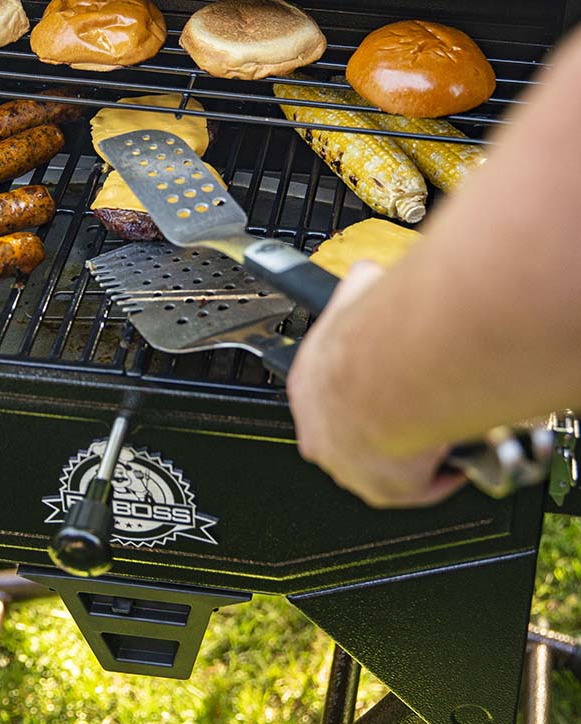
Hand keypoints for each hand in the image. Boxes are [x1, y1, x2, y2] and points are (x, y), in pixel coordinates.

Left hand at [286, 261, 466, 507]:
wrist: (385, 381)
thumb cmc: (368, 342)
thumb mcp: (357, 293)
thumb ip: (360, 287)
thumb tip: (368, 273)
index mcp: (308, 388)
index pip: (330, 394)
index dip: (363, 387)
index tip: (389, 381)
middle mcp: (319, 433)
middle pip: (355, 432)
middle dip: (387, 420)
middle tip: (420, 404)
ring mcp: (347, 466)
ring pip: (385, 461)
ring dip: (412, 447)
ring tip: (441, 425)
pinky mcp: (382, 490)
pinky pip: (417, 488)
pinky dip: (441, 473)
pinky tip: (456, 454)